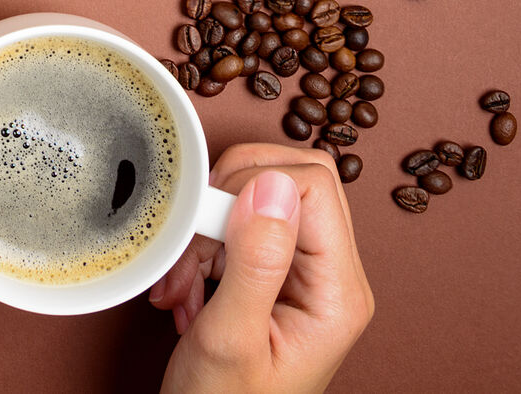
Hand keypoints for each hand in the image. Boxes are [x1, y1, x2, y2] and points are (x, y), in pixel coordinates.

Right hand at [151, 144, 375, 392]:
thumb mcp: (230, 338)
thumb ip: (255, 259)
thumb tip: (270, 184)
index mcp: (338, 292)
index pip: (313, 186)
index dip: (250, 187)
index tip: (205, 228)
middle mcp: (332, 279)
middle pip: (294, 182)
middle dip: (227, 200)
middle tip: (192, 245)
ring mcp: (306, 280)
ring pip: (263, 202)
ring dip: (208, 231)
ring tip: (182, 283)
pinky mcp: (276, 283)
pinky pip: (244, 233)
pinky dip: (203, 250)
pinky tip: (187, 291)